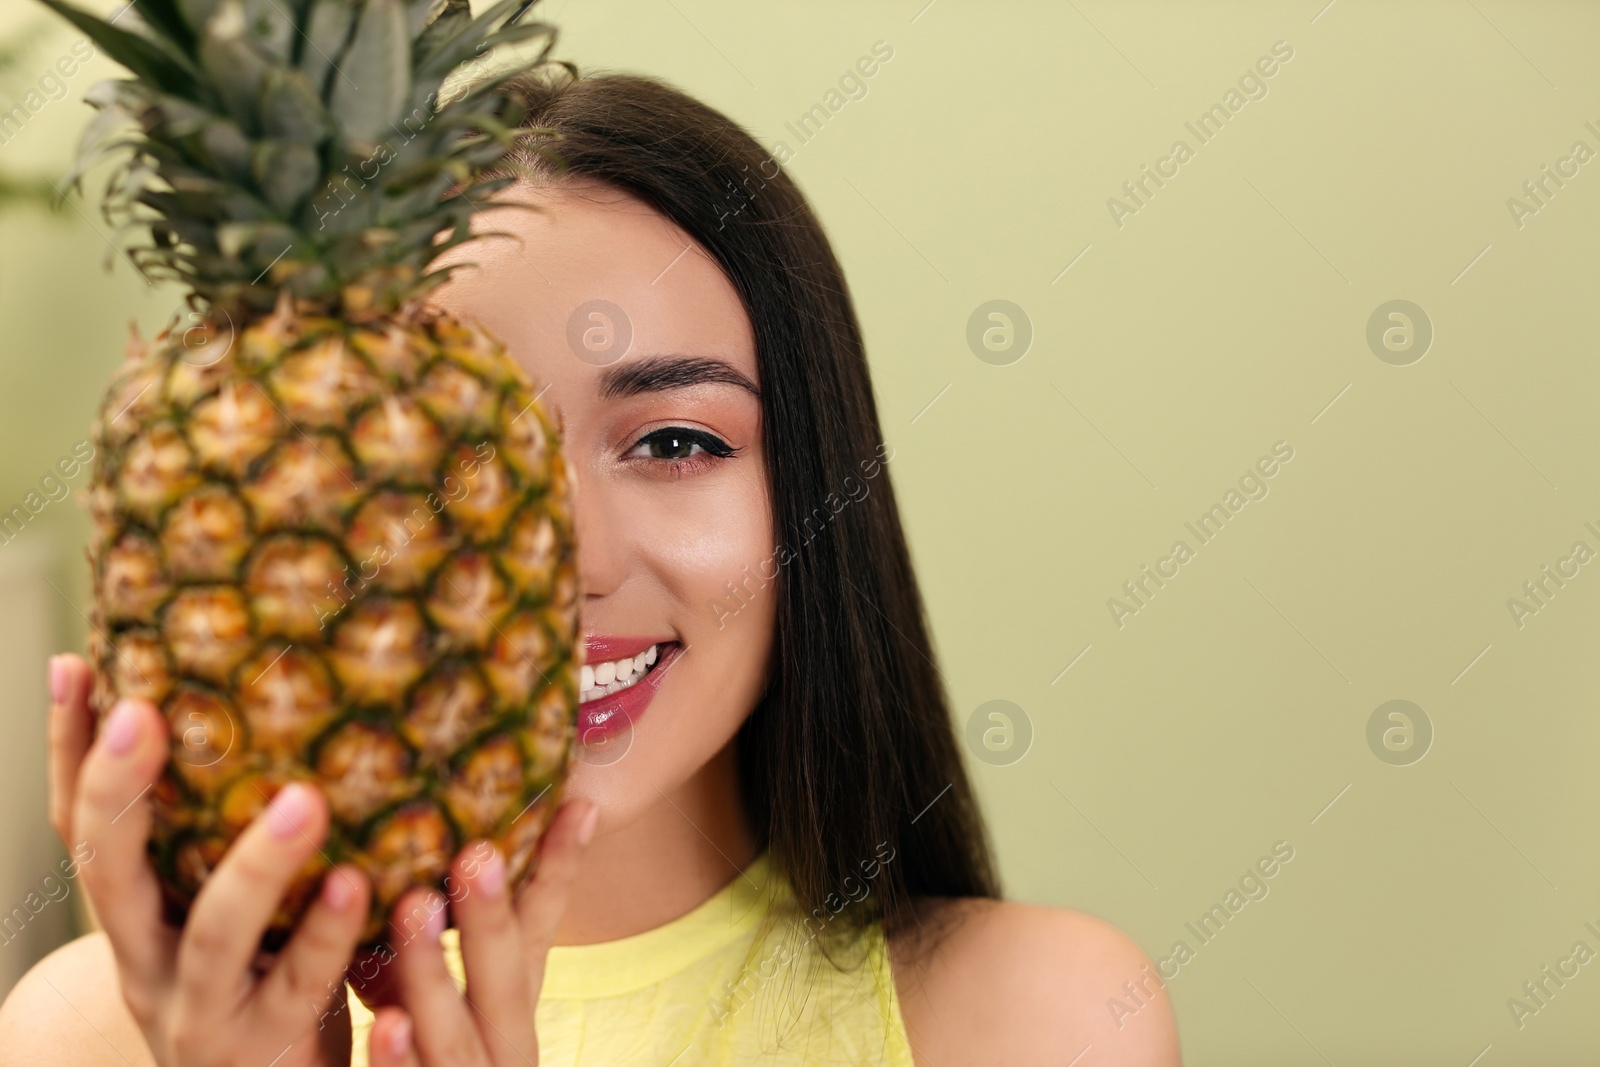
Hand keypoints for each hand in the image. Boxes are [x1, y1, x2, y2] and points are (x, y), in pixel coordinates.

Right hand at [47, 652, 369, 1065]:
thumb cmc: (266, 986)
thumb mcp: (230, 917)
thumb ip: (227, 837)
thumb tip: (248, 704)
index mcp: (136, 920)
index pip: (81, 830)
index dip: (68, 752)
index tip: (74, 664)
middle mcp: (149, 964)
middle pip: (108, 876)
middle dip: (117, 793)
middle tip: (141, 713)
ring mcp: (203, 1013)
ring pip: (213, 935)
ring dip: (255, 865)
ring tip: (303, 799)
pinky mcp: (271, 1049)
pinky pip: (303, 987)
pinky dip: (329, 934)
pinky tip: (364, 881)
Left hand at [362, 797, 598, 1065]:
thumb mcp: (465, 1022)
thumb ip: (454, 964)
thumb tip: (431, 861)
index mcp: (514, 1018)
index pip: (543, 934)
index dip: (561, 870)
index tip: (579, 802)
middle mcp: (506, 1055)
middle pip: (505, 981)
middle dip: (492, 916)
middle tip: (475, 850)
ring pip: (457, 1036)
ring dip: (437, 972)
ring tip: (414, 907)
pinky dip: (402, 1063)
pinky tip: (384, 1027)